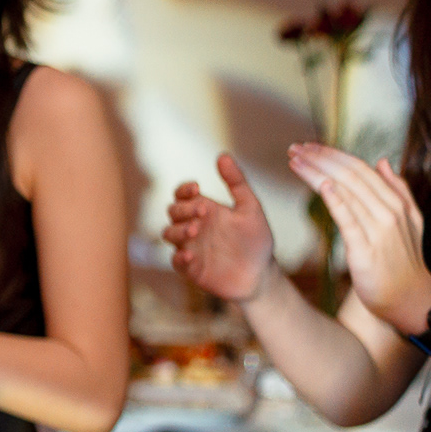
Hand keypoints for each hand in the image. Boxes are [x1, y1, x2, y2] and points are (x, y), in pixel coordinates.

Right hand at [162, 153, 276, 303]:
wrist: (261, 275)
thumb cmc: (256, 241)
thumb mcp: (251, 208)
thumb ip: (237, 182)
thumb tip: (222, 155)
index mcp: (205, 210)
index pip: (182, 195)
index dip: (184, 189)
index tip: (197, 188)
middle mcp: (193, 226)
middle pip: (173, 212)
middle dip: (184, 209)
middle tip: (204, 211)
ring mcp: (189, 247)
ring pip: (169, 234)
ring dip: (179, 230)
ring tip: (196, 230)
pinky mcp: (190, 269)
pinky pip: (176, 261)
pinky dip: (179, 257)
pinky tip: (190, 255)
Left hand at [287, 144, 430, 334]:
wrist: (411, 298)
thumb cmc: (404, 260)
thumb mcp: (410, 220)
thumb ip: (397, 190)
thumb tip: (383, 161)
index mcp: (395, 201)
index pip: (360, 168)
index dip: (332, 154)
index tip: (309, 146)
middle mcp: (388, 211)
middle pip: (349, 175)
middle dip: (319, 159)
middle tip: (294, 148)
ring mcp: (378, 229)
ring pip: (346, 191)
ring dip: (317, 173)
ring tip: (295, 161)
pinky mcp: (365, 249)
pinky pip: (349, 220)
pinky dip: (336, 200)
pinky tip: (321, 186)